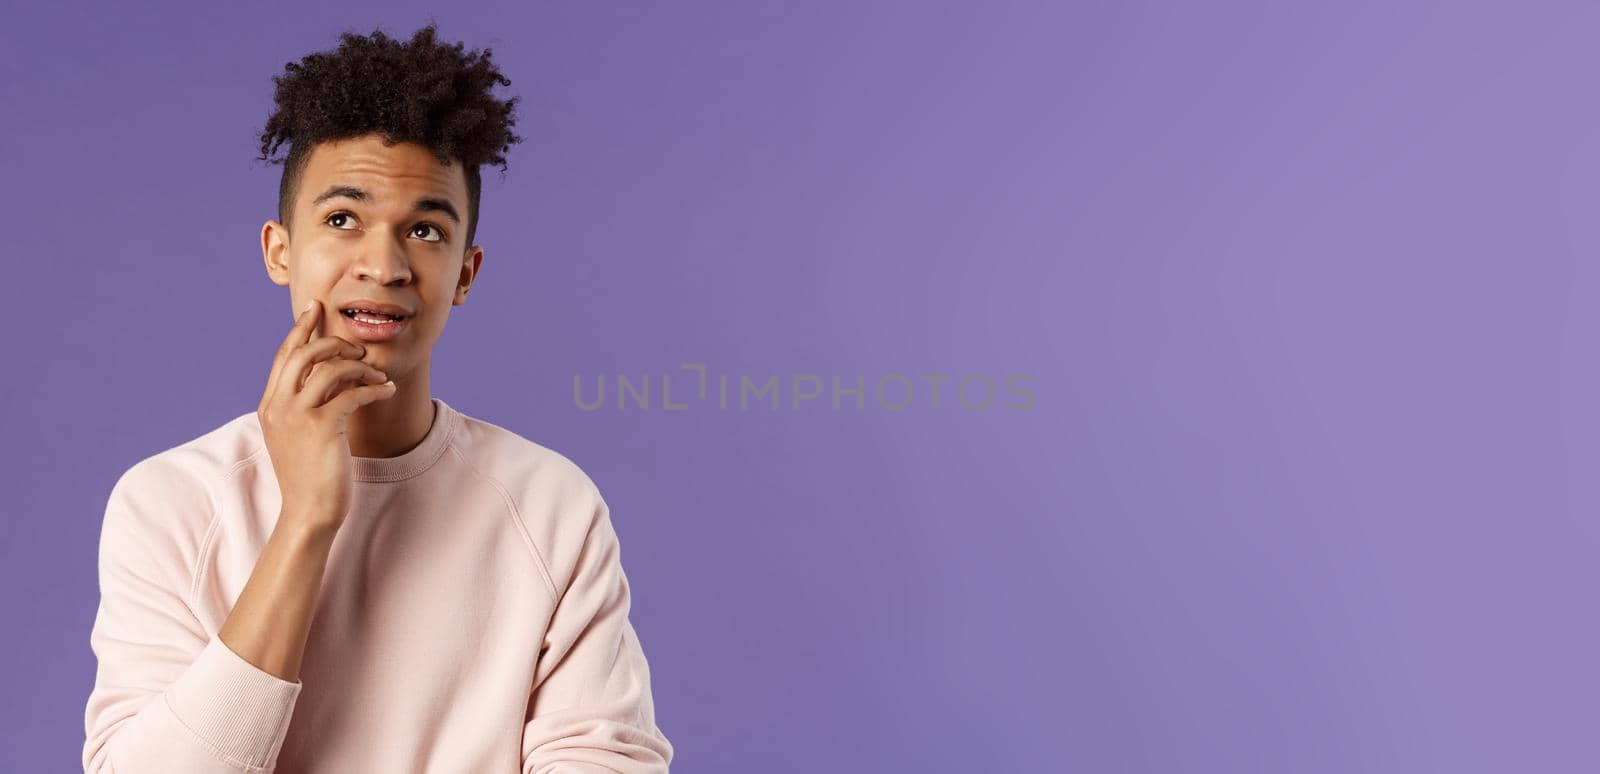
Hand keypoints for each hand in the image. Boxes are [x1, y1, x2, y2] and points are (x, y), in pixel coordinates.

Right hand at [257, 301, 396, 529]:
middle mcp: (278, 406)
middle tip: (358, 348)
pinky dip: (373, 388)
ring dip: (360, 367)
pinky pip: (351, 392)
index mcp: (270, 406)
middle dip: (333, 341)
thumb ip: (305, 404)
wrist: (308, 512)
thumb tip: (328, 375)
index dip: (300, 329)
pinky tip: (387, 391)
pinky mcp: (320, 428)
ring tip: (378, 376)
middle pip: (304, 353)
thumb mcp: (299, 435)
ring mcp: (297, 416)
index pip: (284, 356)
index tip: (315, 308)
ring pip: (328, 368)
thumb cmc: (310, 476)